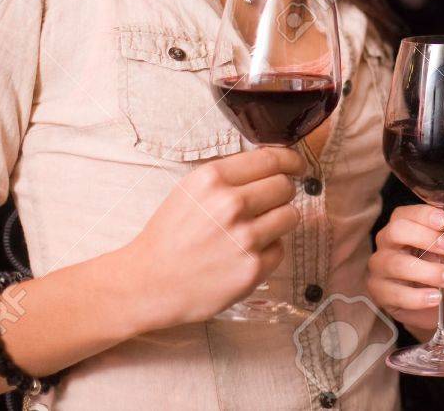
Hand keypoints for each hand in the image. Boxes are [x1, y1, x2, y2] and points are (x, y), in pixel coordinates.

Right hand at [119, 146, 306, 329]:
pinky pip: (280, 249)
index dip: (290, 161)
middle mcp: (230, 204)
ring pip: (291, 215)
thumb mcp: (190, 190)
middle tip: (266, 205)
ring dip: (279, 221)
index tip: (296, 166)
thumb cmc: (170, 236)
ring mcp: (244, 237)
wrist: (147, 283)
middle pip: (285, 187)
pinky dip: (268, 251)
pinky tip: (243, 255)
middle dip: (281, 194)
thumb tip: (274, 162)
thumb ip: (229, 175)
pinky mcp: (252, 268)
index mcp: (212, 179)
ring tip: (254, 230)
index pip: (271, 159)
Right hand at [367, 205, 443, 337]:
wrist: (429, 304)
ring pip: (398, 264)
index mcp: (401, 226)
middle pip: (396, 231)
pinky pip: (396, 294)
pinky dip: (418, 297)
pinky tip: (435, 297)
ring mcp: (379, 268)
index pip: (406, 214)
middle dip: (426, 238)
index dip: (424, 215)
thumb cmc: (438, 269)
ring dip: (429, 272)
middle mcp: (386, 243)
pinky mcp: (379, 292)